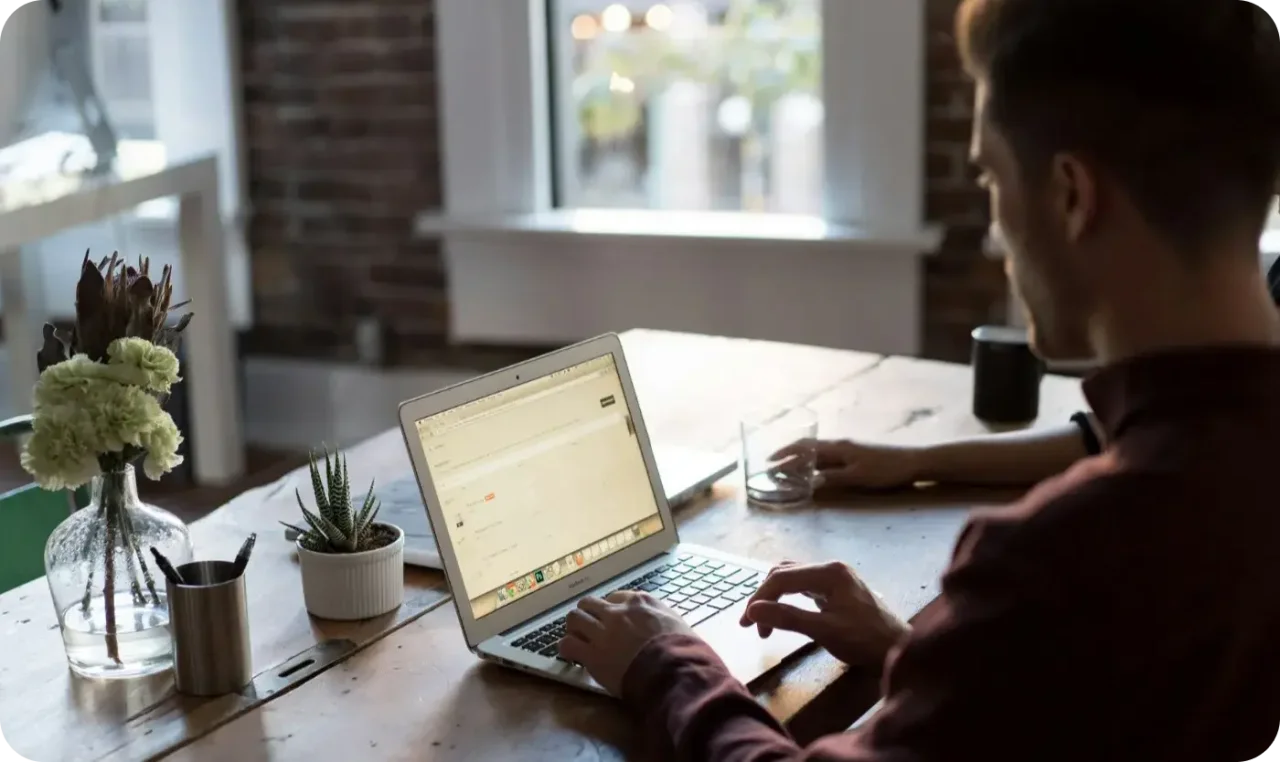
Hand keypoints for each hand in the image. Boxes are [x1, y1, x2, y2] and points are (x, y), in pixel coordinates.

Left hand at [559, 590, 696, 695]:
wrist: (674, 671)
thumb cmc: (685, 650)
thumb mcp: (678, 623)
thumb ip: (663, 618)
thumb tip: (662, 625)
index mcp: (640, 602)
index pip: (616, 597)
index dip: (611, 609)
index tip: (612, 620)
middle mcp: (617, 612)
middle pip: (589, 603)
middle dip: (588, 615)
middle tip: (590, 629)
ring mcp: (602, 632)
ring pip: (574, 618)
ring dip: (574, 629)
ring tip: (578, 640)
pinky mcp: (592, 654)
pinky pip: (567, 644)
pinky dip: (567, 649)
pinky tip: (572, 657)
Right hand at [740, 561, 907, 666]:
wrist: (899, 649)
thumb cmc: (865, 641)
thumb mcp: (824, 631)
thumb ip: (788, 618)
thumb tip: (753, 610)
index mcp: (829, 572)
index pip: (781, 578)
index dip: (760, 599)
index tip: (747, 623)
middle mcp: (830, 568)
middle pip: (784, 573)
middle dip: (764, 597)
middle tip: (752, 625)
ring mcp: (835, 577)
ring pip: (792, 578)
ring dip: (775, 597)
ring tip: (764, 623)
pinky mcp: (837, 589)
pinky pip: (803, 586)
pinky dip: (788, 599)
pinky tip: (783, 614)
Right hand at [773, 438, 923, 490]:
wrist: (912, 462)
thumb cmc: (885, 470)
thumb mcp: (858, 477)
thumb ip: (833, 478)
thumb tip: (810, 481)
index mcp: (838, 448)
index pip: (805, 449)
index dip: (786, 456)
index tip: (770, 463)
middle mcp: (840, 445)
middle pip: (808, 447)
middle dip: (788, 455)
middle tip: (772, 465)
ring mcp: (848, 448)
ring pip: (817, 451)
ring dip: (800, 457)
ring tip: (788, 467)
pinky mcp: (855, 454)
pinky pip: (826, 454)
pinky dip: (813, 460)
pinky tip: (814, 468)